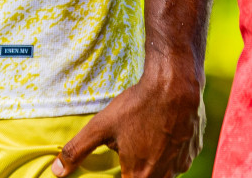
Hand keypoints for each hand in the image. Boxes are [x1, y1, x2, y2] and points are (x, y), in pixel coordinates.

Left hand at [50, 61, 203, 177]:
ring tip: (145, 138)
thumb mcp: (101, 126)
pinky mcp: (194, 151)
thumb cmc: (138, 105)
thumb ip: (77, 150)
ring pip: (165, 172)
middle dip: (135, 169)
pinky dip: (170, 151)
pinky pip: (179, 159)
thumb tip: (58, 171)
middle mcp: (164, 176)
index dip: (121, 174)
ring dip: (153, 162)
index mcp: (140, 176)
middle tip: (130, 149)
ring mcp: (182, 164)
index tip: (120, 164)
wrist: (176, 84)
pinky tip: (162, 132)